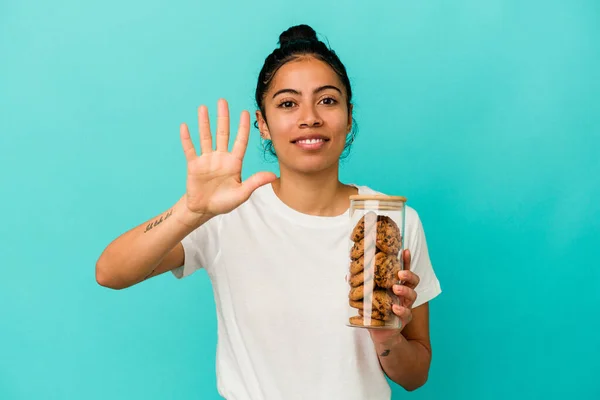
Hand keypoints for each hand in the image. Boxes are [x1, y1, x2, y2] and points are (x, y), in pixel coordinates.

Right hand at [180, 99, 276, 218]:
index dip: (243, 127)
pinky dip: (187, 139)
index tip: (245, 112)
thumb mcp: (242, 193)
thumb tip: (274, 176)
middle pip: (222, 133)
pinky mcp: (194, 165)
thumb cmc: (224, 202)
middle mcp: (221, 157)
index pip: (240, 141)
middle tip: (222, 101)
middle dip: (223, 117)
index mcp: (234, 162)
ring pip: (206, 137)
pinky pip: (190, 149)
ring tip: (203, 108)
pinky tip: (185, 126)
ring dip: (204, 123)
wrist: (204, 209)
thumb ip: (255, 182)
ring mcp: (207, 159)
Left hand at [368, 249, 419, 343]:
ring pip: (412, 295)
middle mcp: (403, 295)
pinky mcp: (403, 319)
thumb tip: (348, 275)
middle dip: (409, 274)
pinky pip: (406, 313)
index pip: (403, 271)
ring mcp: (405, 306)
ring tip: (395, 288)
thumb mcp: (367, 297)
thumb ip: (361, 286)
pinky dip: (401, 310)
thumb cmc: (374, 312)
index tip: (405, 250)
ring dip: (405, 290)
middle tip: (400, 273)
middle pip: (413, 281)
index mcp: (396, 286)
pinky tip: (394, 308)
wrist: (380, 333)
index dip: (406, 261)